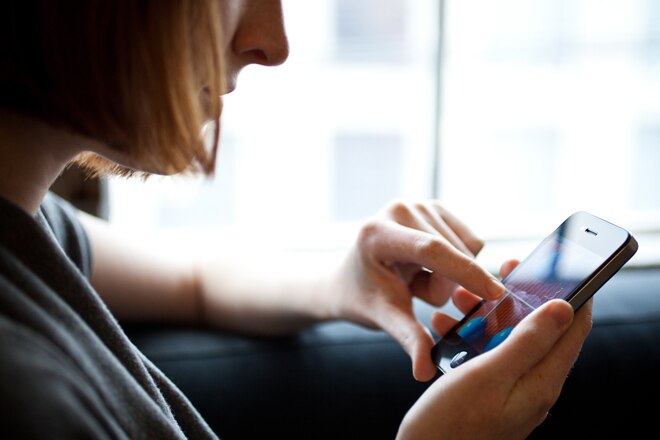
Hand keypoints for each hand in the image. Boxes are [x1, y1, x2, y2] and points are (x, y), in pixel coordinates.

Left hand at [328, 199, 503, 380]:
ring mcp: (418, 204)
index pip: (431, 250)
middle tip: (413, 291)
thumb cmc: (363, 297)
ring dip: (450, 274)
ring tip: (416, 278)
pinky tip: (427, 267)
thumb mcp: (383, 317)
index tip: (495, 295)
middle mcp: (399, 209)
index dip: (466, 273)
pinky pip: (471, 241)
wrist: (351, 277)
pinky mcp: (435, 208)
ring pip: (467, 247)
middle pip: (453, 253)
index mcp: (378, 232)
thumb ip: (408, 338)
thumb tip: (425, 372)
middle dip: (444, 285)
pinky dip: (457, 262)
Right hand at [396, 261, 593, 439]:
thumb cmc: (451, 425)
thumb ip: (528, 341)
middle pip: (540, 329)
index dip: (567, 291)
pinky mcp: (492, 394)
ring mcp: (513, 391)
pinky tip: (448, 329)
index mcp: (542, 380)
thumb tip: (564, 308)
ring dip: (489, 315)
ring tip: (460, 299)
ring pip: (510, 340)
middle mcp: (533, 385)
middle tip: (495, 276)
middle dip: (519, 298)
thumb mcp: (489, 375)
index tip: (545, 267)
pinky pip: (490, 355)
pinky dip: (472, 336)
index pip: (574, 327)